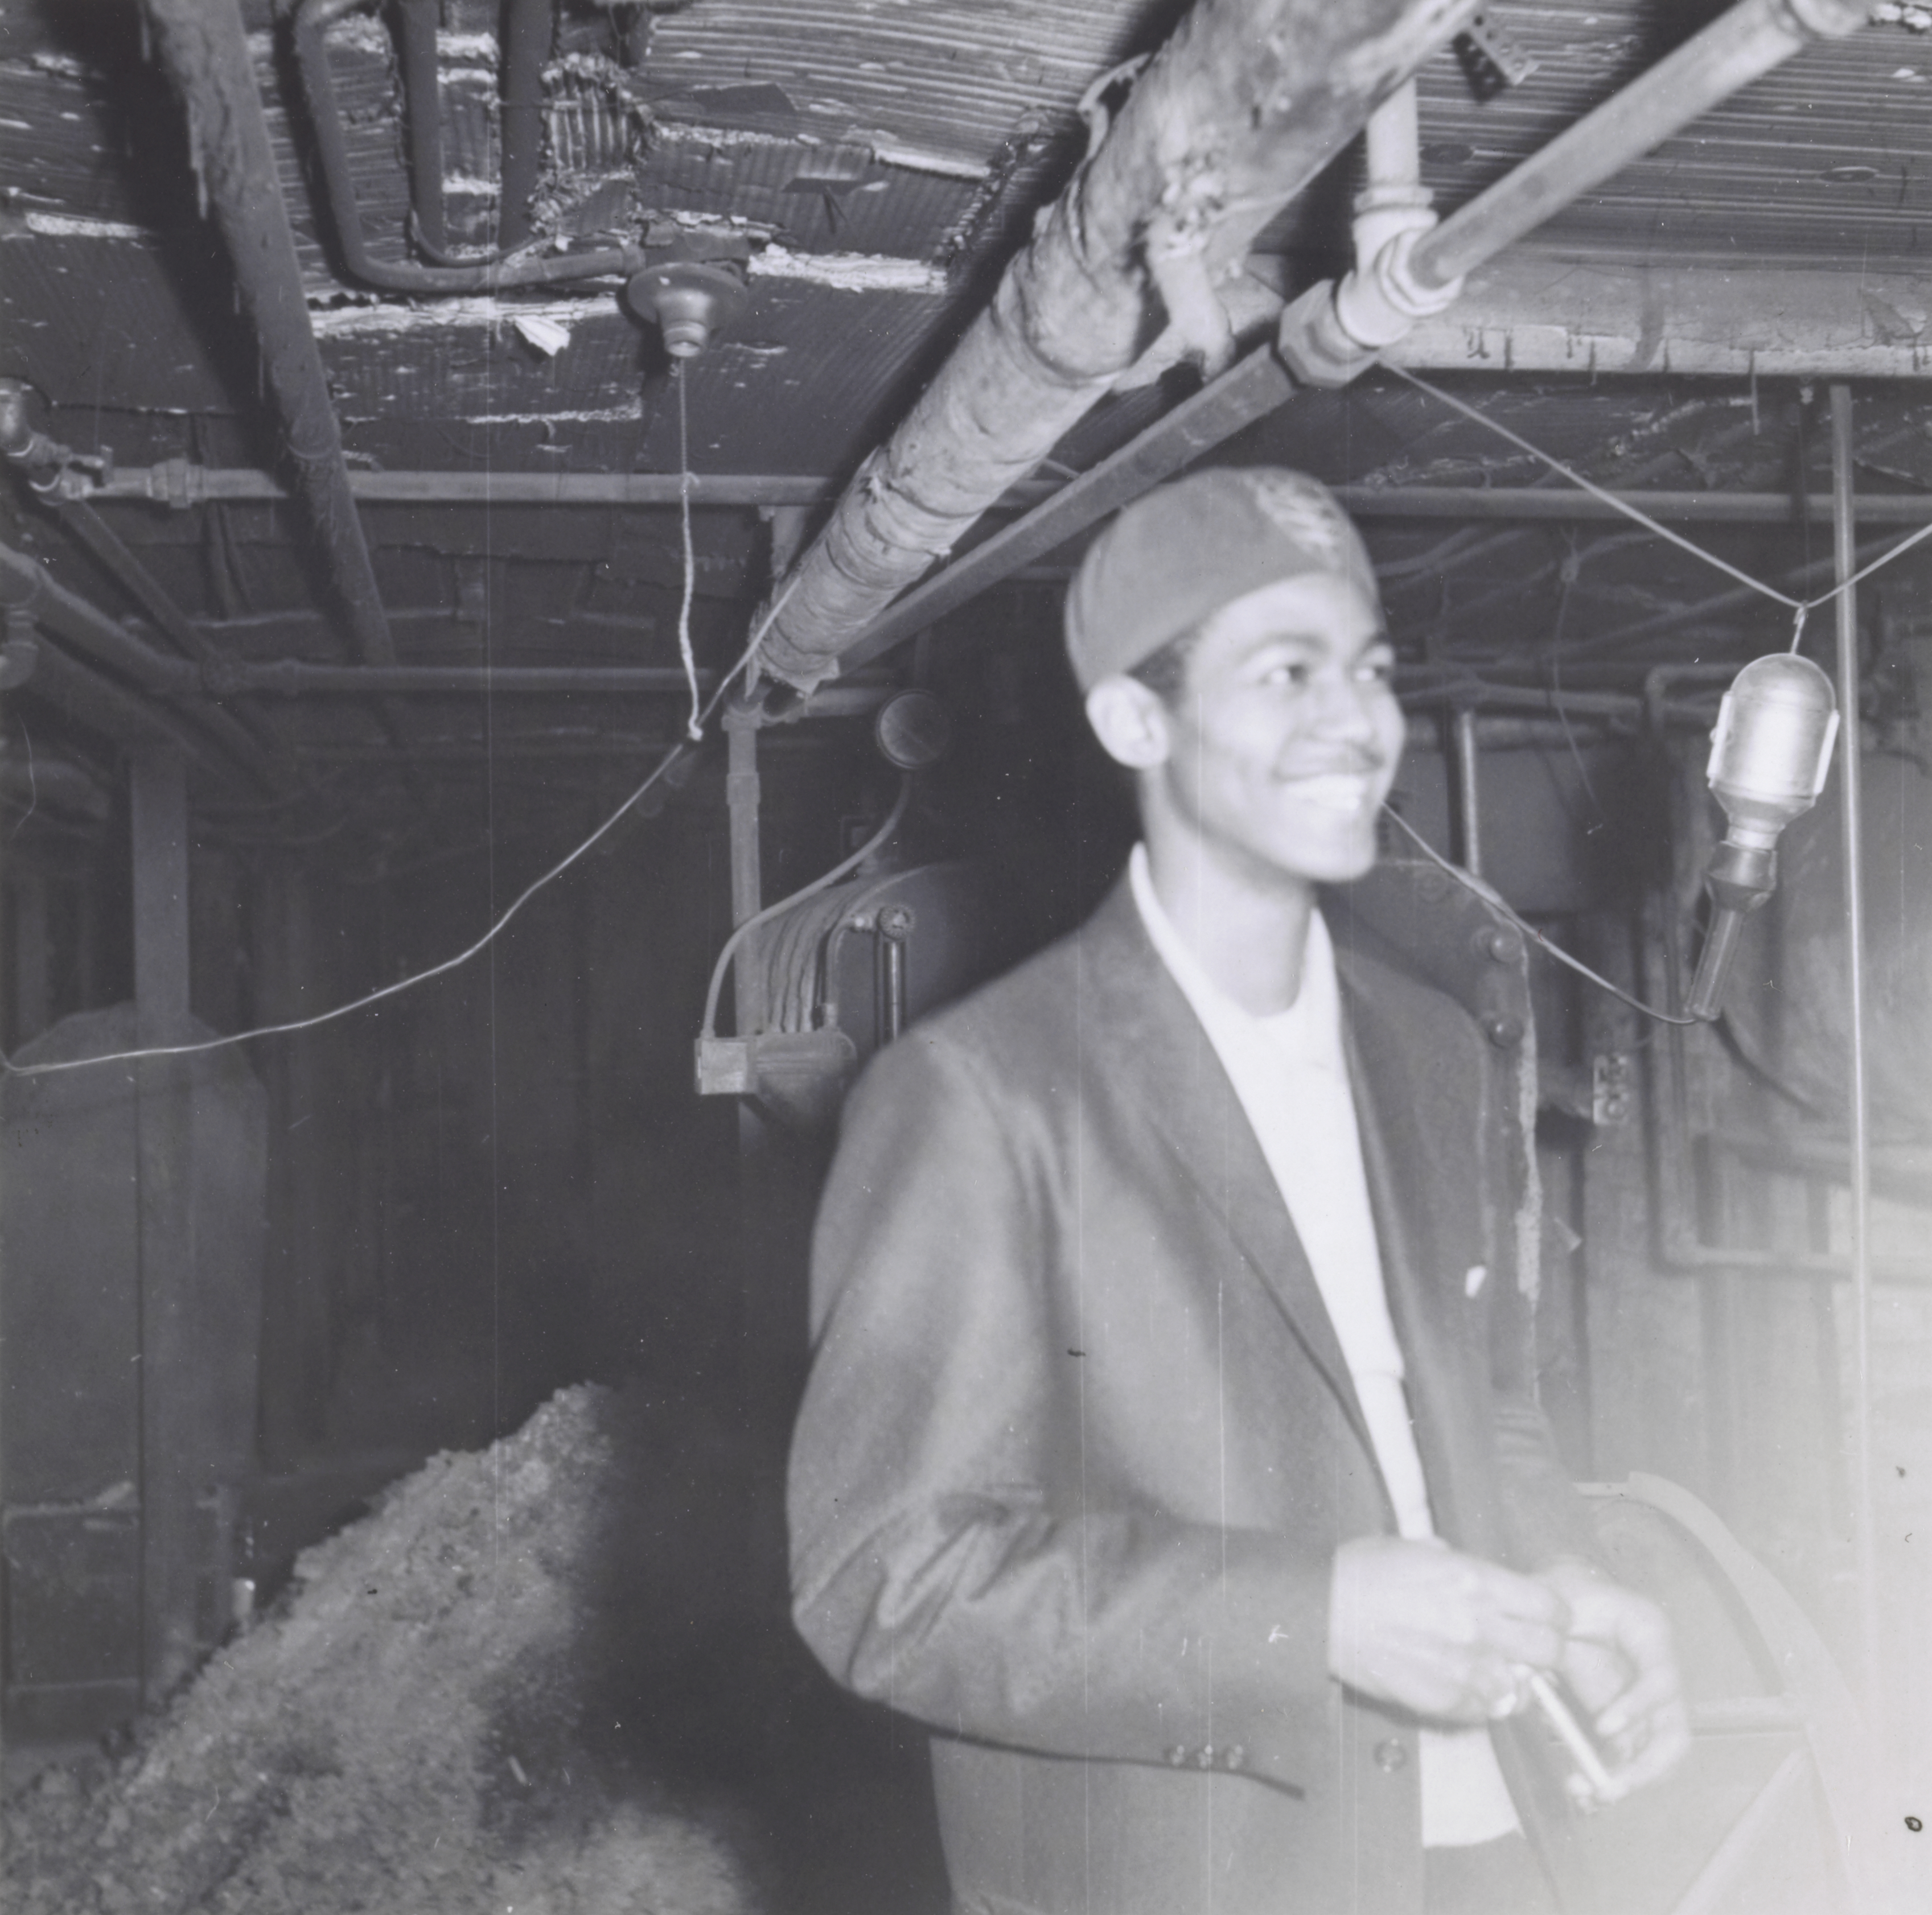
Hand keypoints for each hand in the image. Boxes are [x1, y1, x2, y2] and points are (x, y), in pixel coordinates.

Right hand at [1328, 1537, 1569, 1723]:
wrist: (1324, 1610)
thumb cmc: (1364, 1573)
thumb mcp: (1420, 1549)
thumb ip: (1463, 1565)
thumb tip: (1486, 1582)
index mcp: (1475, 1581)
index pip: (1549, 1607)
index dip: (1553, 1614)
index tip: (1547, 1617)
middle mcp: (1479, 1626)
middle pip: (1549, 1651)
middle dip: (1543, 1648)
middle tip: (1529, 1645)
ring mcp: (1463, 1668)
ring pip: (1522, 1689)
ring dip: (1511, 1679)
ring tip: (1491, 1668)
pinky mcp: (1443, 1700)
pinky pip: (1485, 1711)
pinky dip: (1481, 1701)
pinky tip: (1463, 1683)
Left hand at [1535, 1559, 1690, 1807]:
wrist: (1567, 1595)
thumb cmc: (1565, 1592)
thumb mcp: (1553, 1596)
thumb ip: (1543, 1631)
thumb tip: (1521, 1674)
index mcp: (1650, 1634)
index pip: (1661, 1679)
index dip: (1637, 1707)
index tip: (1602, 1726)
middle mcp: (1659, 1674)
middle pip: (1674, 1733)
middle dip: (1644, 1768)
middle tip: (1604, 1787)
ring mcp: (1648, 1705)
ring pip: (1655, 1758)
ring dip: (1625, 1781)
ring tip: (1584, 1794)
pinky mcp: (1630, 1723)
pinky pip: (1629, 1759)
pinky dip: (1609, 1777)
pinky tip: (1579, 1789)